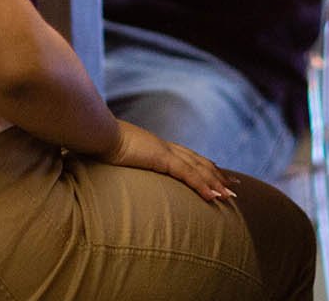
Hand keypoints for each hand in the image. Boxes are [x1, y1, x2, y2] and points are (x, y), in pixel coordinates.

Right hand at [102, 120, 237, 202]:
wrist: (94, 132)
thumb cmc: (97, 144)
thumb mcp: (113, 156)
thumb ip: (120, 163)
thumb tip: (112, 170)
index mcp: (154, 146)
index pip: (185, 156)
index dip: (202, 165)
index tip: (215, 173)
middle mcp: (163, 146)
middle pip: (198, 161)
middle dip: (217, 174)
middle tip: (234, 186)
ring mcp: (163, 151)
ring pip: (198, 168)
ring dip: (216, 182)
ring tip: (231, 196)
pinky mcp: (161, 158)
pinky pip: (187, 175)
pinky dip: (203, 186)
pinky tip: (214, 196)